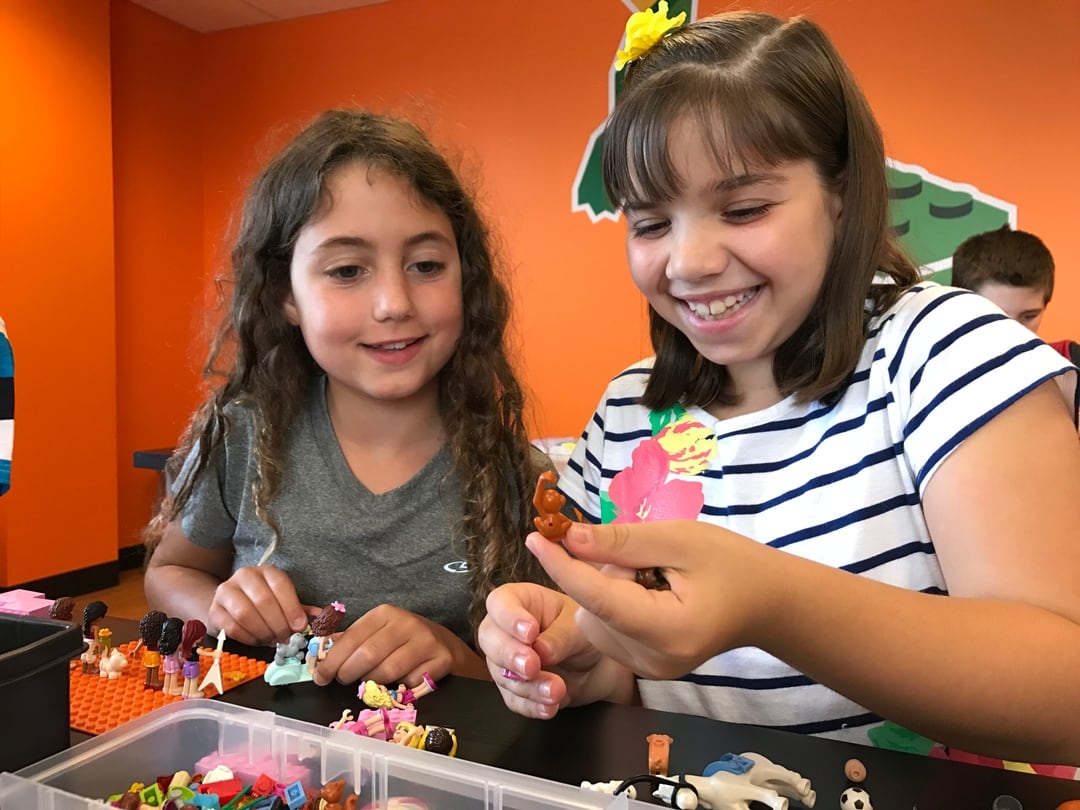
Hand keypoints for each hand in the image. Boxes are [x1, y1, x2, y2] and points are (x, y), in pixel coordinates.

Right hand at [207, 565, 310, 645]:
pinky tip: (258, 640)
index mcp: (267, 571)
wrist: (229, 604)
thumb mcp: (283, 602)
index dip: (292, 607)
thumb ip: (300, 609)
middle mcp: (245, 576)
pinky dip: (248, 638)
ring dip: (263, 632)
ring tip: (272, 640)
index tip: (300, 626)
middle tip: (286, 638)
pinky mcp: (215, 609)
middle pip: (263, 600)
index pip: (280, 584)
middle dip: (278, 624)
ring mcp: (226, 591)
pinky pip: (232, 627)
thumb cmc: (262, 603)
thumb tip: (321, 617)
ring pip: (245, 614)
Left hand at [312, 604, 468, 686]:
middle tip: (343, 682)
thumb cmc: (404, 641)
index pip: (352, 637)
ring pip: (388, 671)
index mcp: (385, 614)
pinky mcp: (441, 659)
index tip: (320, 676)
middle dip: (348, 673)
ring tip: (370, 683)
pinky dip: (401, 688)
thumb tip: (319, 650)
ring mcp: (426, 641)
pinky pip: (411, 683)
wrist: (446, 646)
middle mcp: (406, 623)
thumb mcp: (378, 633)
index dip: (332, 660)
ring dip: (373, 683)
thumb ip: (350, 641)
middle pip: (368, 655)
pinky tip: (399, 684)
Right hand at [477, 576, 611, 718]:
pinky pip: (513, 700)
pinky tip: (550, 706)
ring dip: (527, 686)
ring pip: (501, 674)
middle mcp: (506, 629)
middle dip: (510, 655)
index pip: (499, 602)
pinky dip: (531, 705)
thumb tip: (542, 650)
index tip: (531, 633)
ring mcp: (506, 660)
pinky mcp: (513, 688)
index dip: (509, 618)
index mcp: (520, 601)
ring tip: (555, 690)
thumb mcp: (580, 627)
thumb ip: (561, 636)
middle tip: (532, 666)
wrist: (597, 665)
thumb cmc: (585, 632)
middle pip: (489, 638)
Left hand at [528, 522, 766, 679]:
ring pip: (595, 622)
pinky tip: (649, 592)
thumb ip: (621, 541)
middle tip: (644, 557)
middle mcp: (651, 661)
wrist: (767, 602)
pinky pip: (608, 631)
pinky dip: (615, 605)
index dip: (562, 566)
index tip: (535, 538)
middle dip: (602, 575)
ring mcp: (648, 671)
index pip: (597, 598)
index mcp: (665, 631)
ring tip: (652, 574)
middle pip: (592, 612)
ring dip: (607, 590)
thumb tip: (568, 538)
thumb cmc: (730, 562)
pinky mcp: (645, 669)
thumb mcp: (678, 539)